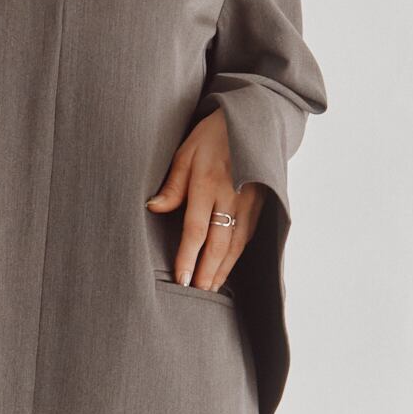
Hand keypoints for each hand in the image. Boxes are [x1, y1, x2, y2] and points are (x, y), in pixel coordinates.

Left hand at [146, 107, 265, 291]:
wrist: (251, 120)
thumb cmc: (211, 136)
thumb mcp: (184, 152)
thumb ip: (172, 185)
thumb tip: (153, 208)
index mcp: (208, 184)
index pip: (195, 230)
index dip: (188, 257)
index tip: (181, 279)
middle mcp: (230, 197)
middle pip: (218, 243)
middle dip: (207, 272)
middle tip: (198, 294)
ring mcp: (248, 201)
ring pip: (236, 244)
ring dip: (223, 268)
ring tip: (212, 289)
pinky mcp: (259, 203)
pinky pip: (247, 235)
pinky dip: (237, 255)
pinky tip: (228, 267)